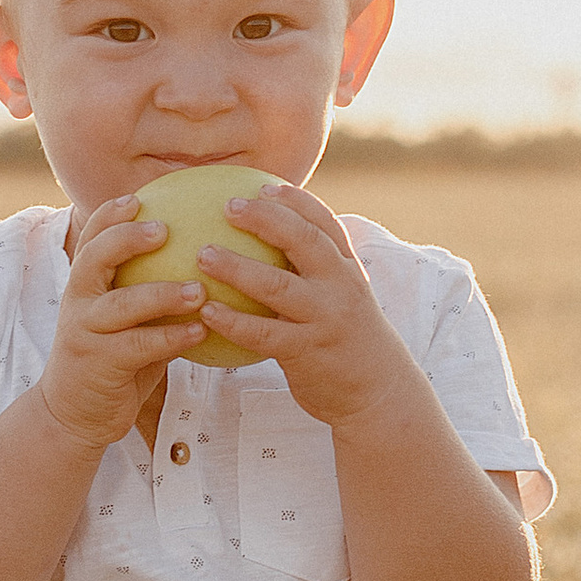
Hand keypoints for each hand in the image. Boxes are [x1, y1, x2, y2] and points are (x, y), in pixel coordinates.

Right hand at [35, 200, 210, 448]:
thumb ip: (150, 291)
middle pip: (95, 258)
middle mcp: (79, 302)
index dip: (110, 215)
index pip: (91, 238)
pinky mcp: (99, 364)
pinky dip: (171, 336)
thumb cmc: (113, 359)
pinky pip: (139, 346)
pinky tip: (200, 331)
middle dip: (126, 239)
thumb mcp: (126, 320)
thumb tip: (204, 259)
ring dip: (162, 294)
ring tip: (199, 290)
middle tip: (164, 229)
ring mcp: (85, 333)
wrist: (76, 414)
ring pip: (121, 304)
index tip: (138, 197)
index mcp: (85, 285)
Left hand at [196, 183, 418, 431]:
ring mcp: (325, 318)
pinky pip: (263, 333)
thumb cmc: (346, 340)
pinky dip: (233, 321)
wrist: (378, 393)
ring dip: (237, 268)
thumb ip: (315, 272)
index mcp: (347, 269)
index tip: (265, 186)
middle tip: (228, 206)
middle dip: (266, 219)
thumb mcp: (341, 298)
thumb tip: (270, 243)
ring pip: (277, 286)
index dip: (297, 201)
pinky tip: (206, 311)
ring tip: (203, 255)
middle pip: (304, 242)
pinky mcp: (307, 352)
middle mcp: (340, 287)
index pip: (325, 223)